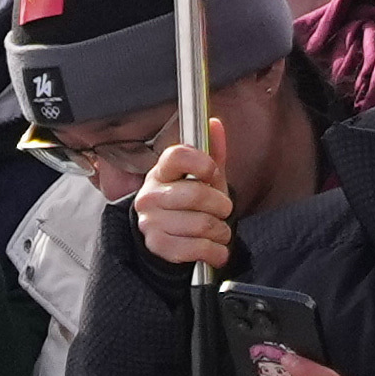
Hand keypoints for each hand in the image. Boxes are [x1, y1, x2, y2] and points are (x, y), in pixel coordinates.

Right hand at [128, 135, 236, 275]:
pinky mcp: (156, 245)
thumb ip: (212, 152)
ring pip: (201, 224)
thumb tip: (214, 124)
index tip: (213, 172)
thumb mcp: (204, 177)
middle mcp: (150, 195)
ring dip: (221, 231)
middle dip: (221, 205)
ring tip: (219, 230)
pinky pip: (195, 248)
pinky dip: (214, 251)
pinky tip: (215, 249)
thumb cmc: (191, 201)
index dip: (202, 163)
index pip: (177, 156)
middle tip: (224, 209)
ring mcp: (150, 221)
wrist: (172, 235)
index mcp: (161, 171)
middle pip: (196, 194)